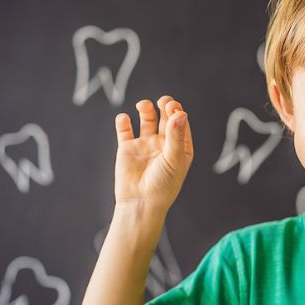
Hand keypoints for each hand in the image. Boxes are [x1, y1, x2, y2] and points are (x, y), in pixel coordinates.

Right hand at [113, 95, 193, 212]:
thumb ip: (176, 136)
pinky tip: (124, 119)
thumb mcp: (174, 159)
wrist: (140, 202)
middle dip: (165, 105)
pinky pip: (125, 129)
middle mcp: (164, 142)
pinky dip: (123, 121)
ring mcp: (145, 144)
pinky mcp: (127, 148)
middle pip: (165, 116)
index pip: (180, 122)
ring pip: (147, 118)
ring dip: (146, 108)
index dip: (177, 112)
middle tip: (163, 101)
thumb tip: (180, 113)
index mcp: (180, 146)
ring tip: (143, 105)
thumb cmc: (163, 185)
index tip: (173, 109)